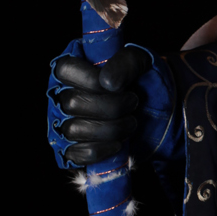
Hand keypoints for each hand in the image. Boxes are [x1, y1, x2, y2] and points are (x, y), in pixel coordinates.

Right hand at [52, 46, 152, 166]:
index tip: (119, 86)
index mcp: (73, 69)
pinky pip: (79, 153)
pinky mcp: (70, 151)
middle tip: (133, 103)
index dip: (91, 79)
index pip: (65, 69)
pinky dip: (103, 149)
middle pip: (71, 103)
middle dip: (111, 106)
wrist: (156, 113)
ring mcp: (62, 125)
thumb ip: (126, 62)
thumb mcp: (141, 62)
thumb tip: (107, 82)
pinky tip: (118, 143)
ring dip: (111, 128)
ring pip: (74, 129)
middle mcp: (60, 96)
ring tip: (130, 122)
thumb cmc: (141, 82)